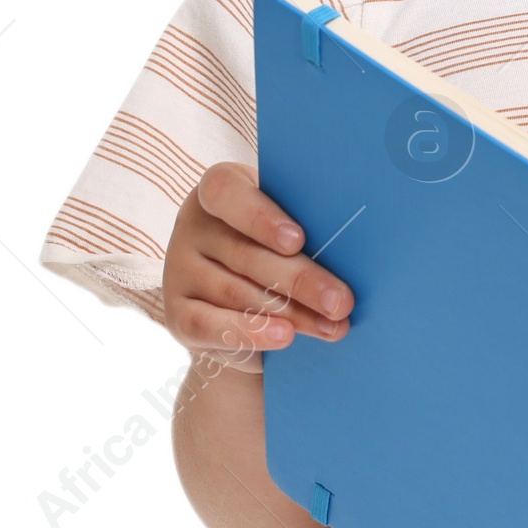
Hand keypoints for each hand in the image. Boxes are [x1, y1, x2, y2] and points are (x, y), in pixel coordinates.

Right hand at [162, 161, 353, 360]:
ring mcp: (178, 270)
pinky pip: (210, 325)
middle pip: (245, 254)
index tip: (299, 241)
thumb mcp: (285, 232)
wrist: (244, 312)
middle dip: (301, 280)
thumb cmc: (278, 252)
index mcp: (219, 190)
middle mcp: (192, 226)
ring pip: (237, 293)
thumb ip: (303, 233)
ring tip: (333, 326)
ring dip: (291, 313)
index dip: (261, 216)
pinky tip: (285, 337)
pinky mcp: (175, 314)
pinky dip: (250, 333)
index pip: (226, 192)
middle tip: (342, 301)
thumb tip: (351, 250)